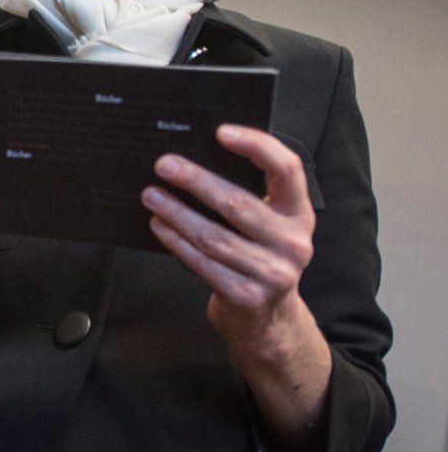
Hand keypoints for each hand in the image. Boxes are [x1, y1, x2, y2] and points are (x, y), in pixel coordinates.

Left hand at [141, 124, 331, 440]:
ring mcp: (272, 272)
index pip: (287, 169)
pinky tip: (159, 226)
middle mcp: (293, 242)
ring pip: (214, 236)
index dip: (256, 146)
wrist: (267, 319)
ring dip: (177, 213)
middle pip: (238, 203)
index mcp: (299, 214)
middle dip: (196, 181)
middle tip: (165, 165)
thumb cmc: (259, 258)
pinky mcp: (246, 295)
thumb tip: (196, 160)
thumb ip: (250, 196)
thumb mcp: (269, 226)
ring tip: (151, 195)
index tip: (222, 132)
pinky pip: (202, 263)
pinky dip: (176, 242)